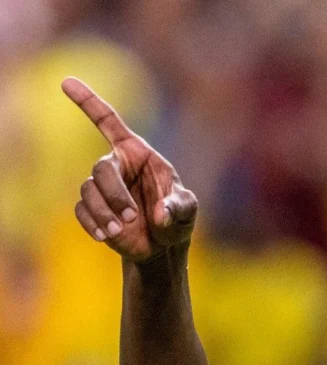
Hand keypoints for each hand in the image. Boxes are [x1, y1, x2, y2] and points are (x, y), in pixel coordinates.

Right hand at [62, 77, 197, 262]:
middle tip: (132, 216)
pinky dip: (93, 224)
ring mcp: (101, 188)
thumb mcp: (187, 211)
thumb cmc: (177, 220)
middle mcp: (116, 166)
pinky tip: (106, 236)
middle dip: (114, 194)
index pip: (108, 122)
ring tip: (121, 230)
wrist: (162, 247)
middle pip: (100, 168)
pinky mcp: (92, 210)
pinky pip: (82, 211)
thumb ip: (179, 207)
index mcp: (138, 153)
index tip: (67, 82)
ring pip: (88, 191)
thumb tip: (161, 213)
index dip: (88, 102)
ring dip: (104, 212)